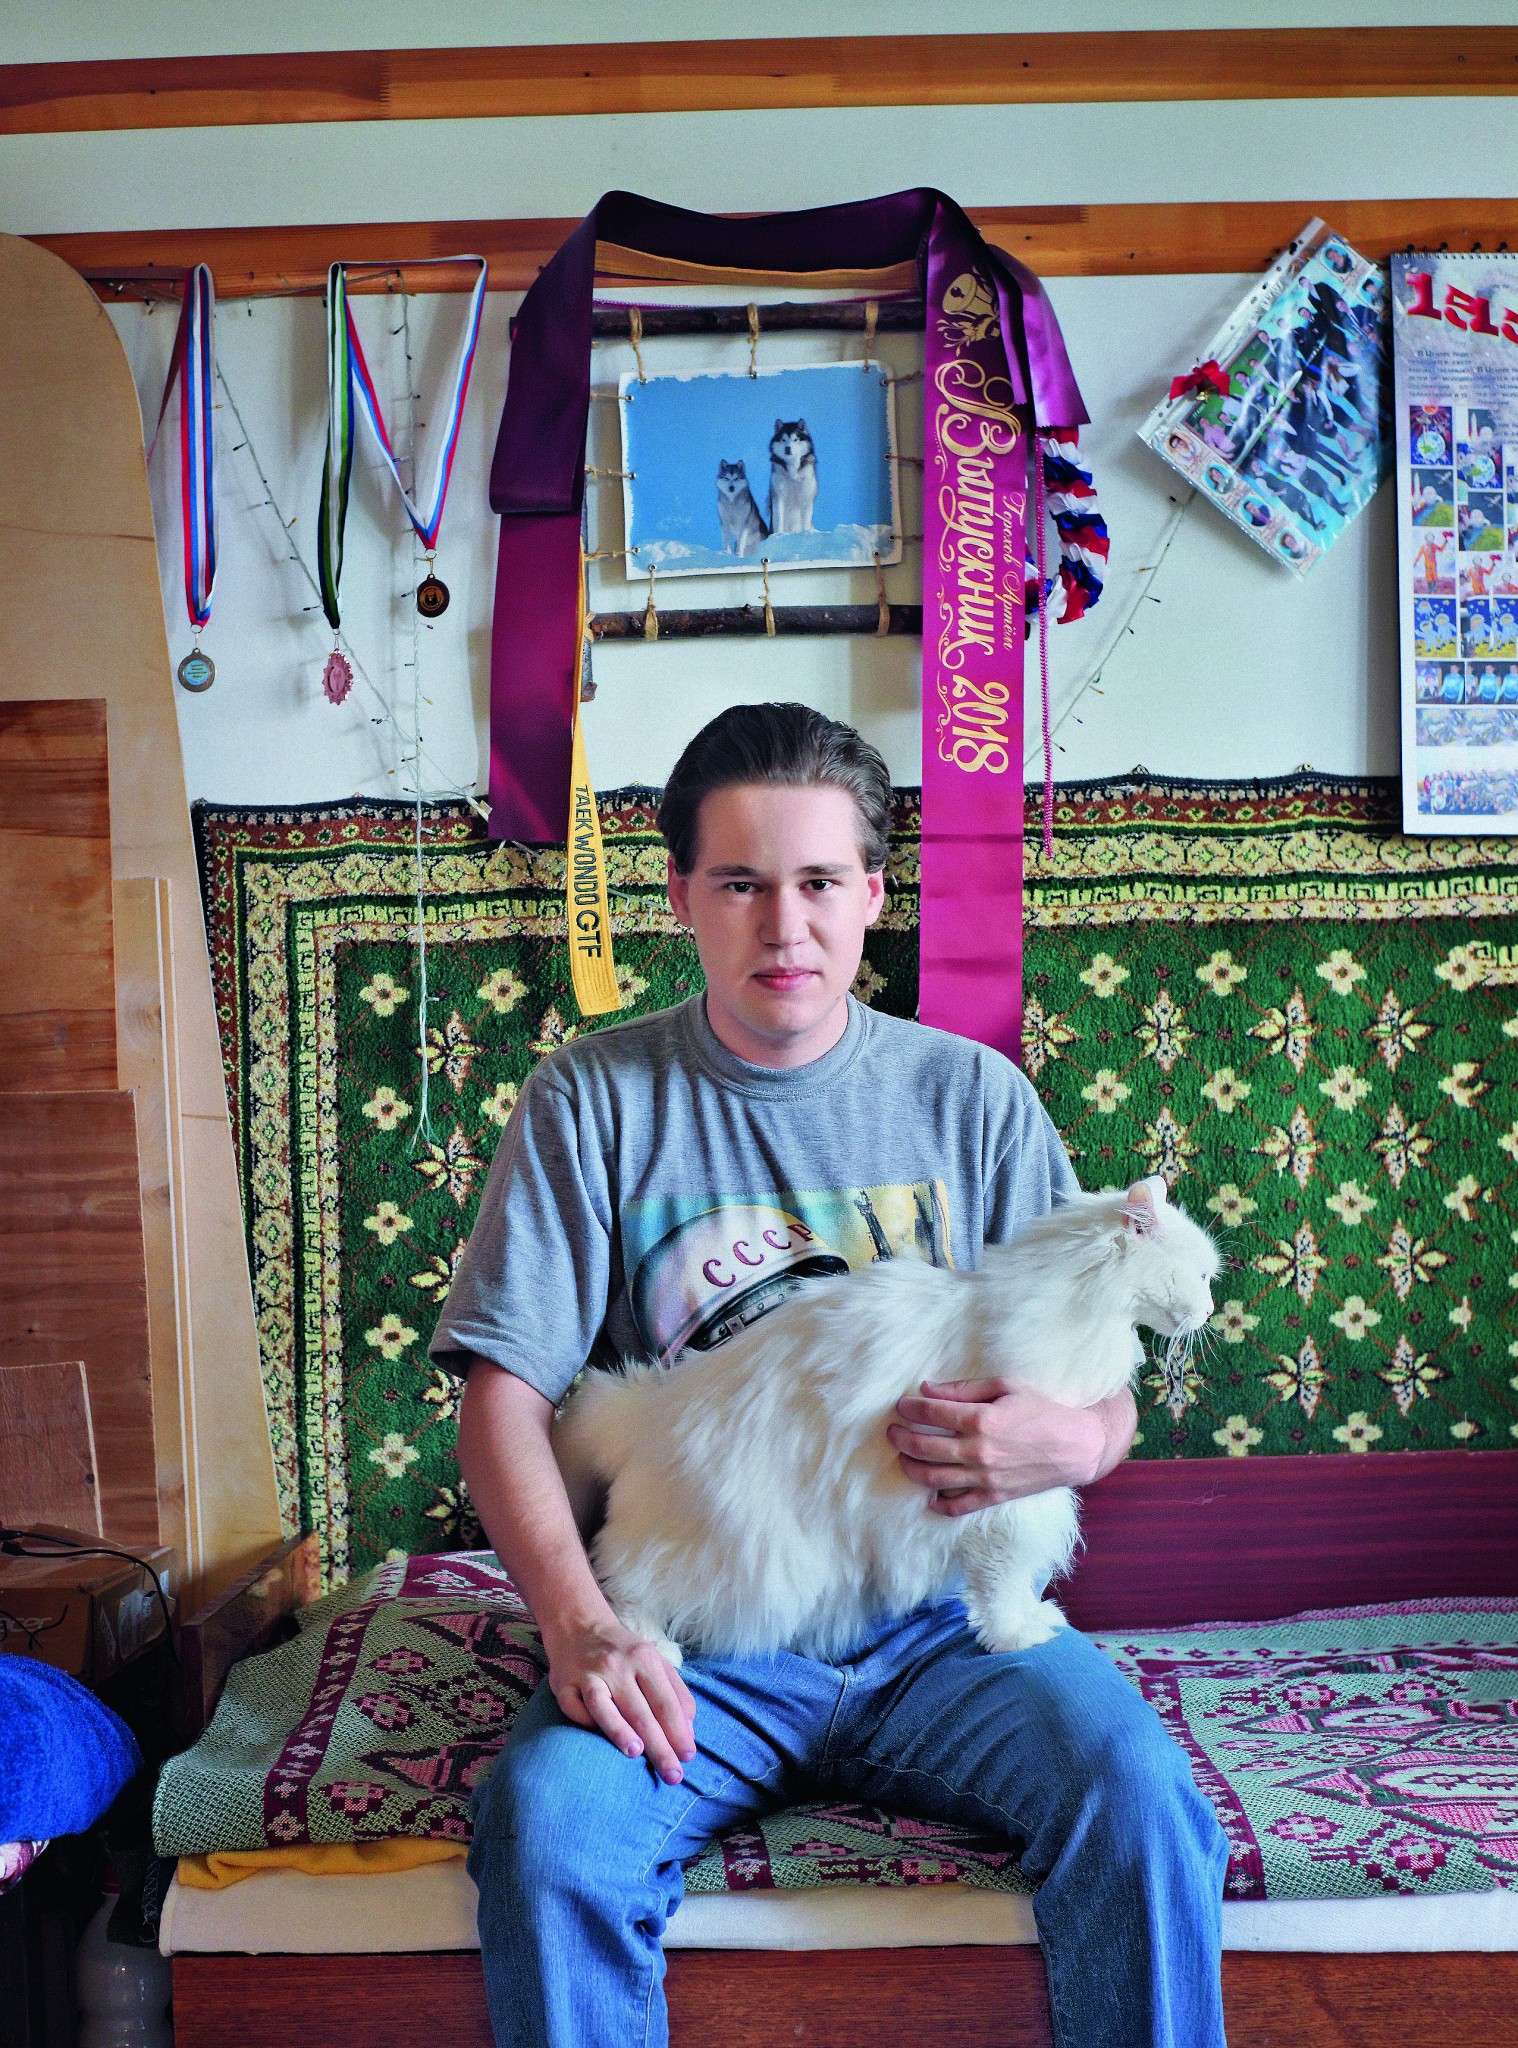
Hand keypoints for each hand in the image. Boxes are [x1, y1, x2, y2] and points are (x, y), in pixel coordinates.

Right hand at [540, 1616, 696, 1784]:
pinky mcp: (564, 1684)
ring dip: (619, 1730)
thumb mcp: (655, 1661)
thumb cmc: (624, 1651)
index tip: (688, 1757)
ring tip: (636, 1753)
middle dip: (659, 1746)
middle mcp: (617, 1666)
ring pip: (604, 1706)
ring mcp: (589, 1675)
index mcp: (644, 1659)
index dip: (678, 1731)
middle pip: (641, 1712)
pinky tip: (598, 1738)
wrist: (579, 1624)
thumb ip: (675, 1692)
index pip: (665, 1702)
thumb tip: (688, 1730)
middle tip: (673, 1775)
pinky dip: (585, 1723)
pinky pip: (574, 1708)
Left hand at [888, 1379, 1132, 1515]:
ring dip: (910, 1467)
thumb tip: (928, 1390)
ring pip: (932, 1478)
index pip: (931, 1413)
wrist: (1078, 1446)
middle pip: (923, 1447)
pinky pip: (957, 1505)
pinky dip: (938, 1502)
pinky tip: (929, 1493)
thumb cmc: (1044, 1410)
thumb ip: (965, 1390)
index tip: (901, 1405)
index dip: (909, 1408)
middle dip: (901, 1437)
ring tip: (903, 1457)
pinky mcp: (994, 1496)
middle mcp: (979, 1451)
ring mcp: (985, 1478)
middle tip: (893, 1431)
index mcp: (981, 1420)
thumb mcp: (1007, 1387)